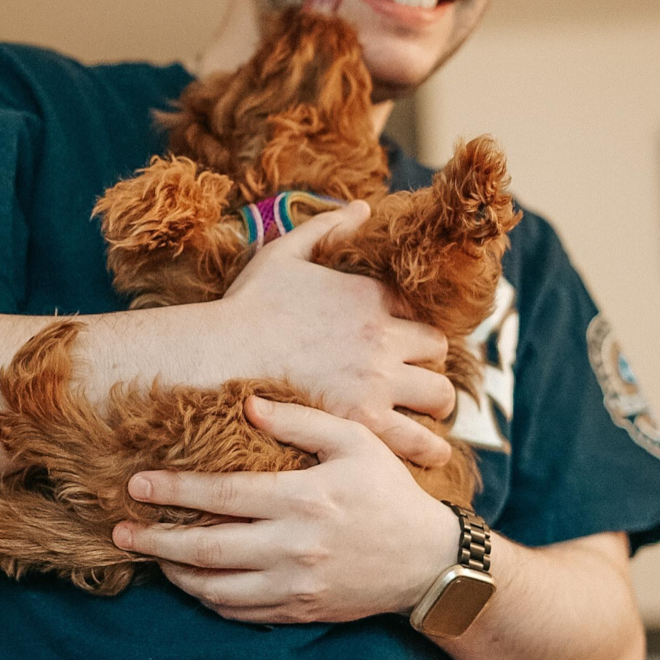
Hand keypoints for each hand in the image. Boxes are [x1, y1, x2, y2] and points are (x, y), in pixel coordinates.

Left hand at [113, 397, 459, 623]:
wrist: (426, 560)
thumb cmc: (388, 491)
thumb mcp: (353, 440)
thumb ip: (300, 420)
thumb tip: (248, 405)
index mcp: (303, 499)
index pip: (221, 496)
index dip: (174, 491)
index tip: (137, 485)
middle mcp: (293, 547)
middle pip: (206, 549)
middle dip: (156, 541)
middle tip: (120, 532)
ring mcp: (295, 585)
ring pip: (216, 588)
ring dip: (175, 574)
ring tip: (150, 557)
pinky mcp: (300, 610)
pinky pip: (241, 612)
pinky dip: (209, 599)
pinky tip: (195, 582)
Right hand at [217, 201, 455, 466]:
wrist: (220, 357)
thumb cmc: (246, 306)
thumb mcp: (284, 252)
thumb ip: (327, 227)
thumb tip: (362, 207)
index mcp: (369, 295)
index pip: (417, 310)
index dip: (412, 326)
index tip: (403, 341)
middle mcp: (382, 335)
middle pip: (437, 350)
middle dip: (429, 364)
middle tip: (418, 379)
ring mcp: (377, 380)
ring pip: (439, 395)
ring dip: (436, 405)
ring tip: (429, 417)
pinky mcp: (365, 420)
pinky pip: (420, 439)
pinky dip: (428, 446)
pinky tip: (427, 452)